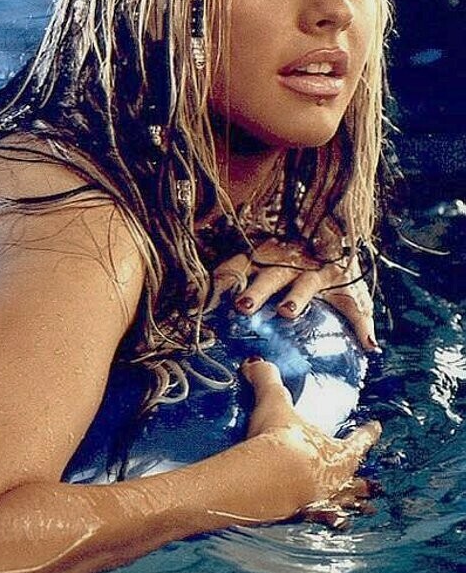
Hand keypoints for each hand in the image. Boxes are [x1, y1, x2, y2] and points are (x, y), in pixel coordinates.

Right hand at [210, 239, 378, 352]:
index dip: (297, 299)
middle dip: (261, 291)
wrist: (326, 225)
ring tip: (217, 297)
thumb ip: (361, 319)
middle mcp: (294, 265)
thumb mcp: (354, 293)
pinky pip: (233, 263)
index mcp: (321, 275)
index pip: (307, 286)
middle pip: (274, 277)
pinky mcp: (255, 253)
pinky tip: (201, 292)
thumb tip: (372, 347)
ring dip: (235, 282)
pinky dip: (218, 277)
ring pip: (251, 268)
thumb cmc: (338, 270)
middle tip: (244, 306)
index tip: (285, 313)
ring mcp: (272, 257)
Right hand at [241, 357, 380, 524]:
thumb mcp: (274, 405)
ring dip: (349, 505)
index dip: (367, 432)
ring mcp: (323, 502)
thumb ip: (268, 382)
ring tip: (357, 509)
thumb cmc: (281, 441)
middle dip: (364, 483)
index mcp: (339, 453)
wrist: (267, 479)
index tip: (377, 426)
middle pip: (357, 481)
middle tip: (372, 484)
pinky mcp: (303, 517)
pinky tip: (322, 521)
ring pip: (344, 505)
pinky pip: (317, 519)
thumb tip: (257, 363)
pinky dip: (321, 519)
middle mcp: (337, 480)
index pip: (359, 440)